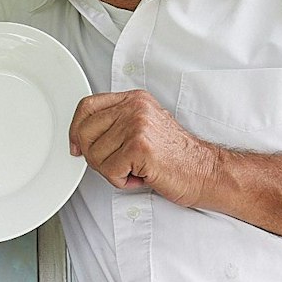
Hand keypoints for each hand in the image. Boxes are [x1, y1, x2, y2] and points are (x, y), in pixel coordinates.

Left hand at [68, 91, 224, 206]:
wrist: (205, 171)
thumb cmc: (175, 156)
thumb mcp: (143, 128)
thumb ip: (115, 124)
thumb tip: (79, 138)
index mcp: (134, 99)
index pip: (87, 106)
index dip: (76, 130)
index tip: (77, 147)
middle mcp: (135, 108)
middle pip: (85, 132)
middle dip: (95, 156)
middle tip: (117, 165)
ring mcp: (137, 125)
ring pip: (95, 155)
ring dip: (111, 171)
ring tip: (135, 169)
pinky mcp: (140, 147)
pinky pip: (109, 171)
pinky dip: (121, 181)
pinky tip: (141, 176)